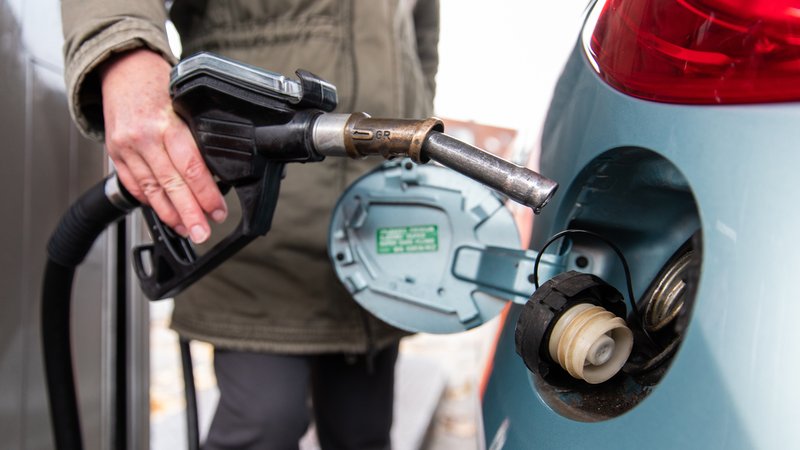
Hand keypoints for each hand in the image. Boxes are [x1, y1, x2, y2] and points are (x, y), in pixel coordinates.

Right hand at [100, 49, 225, 242]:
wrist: (121, 67)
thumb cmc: (158, 83)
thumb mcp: (184, 104)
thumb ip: (195, 136)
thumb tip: (217, 172)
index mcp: (167, 123)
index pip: (191, 167)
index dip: (206, 194)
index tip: (218, 211)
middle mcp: (144, 137)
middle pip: (171, 184)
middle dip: (189, 213)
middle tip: (202, 232)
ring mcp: (126, 147)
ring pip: (151, 189)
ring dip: (170, 214)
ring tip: (186, 229)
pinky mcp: (115, 154)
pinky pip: (133, 184)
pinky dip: (149, 201)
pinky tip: (163, 213)